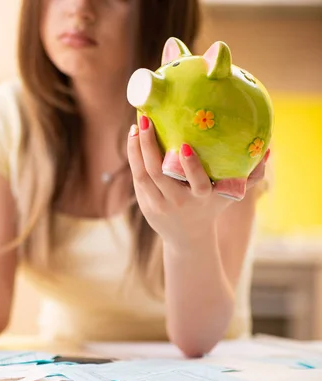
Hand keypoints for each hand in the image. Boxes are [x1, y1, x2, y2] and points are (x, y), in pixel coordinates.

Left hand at [126, 116, 267, 247]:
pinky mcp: (145, 204)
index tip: (185, 145)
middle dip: (149, 146)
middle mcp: (179, 202)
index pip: (197, 184)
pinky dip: (134, 158)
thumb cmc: (212, 207)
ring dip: (136, 149)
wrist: (188, 238)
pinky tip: (133, 139)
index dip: (191, 166)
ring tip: (136, 126)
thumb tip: (266, 149)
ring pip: (143, 175)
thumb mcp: (231, 195)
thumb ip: (251, 176)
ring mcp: (159, 204)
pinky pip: (137, 178)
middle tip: (146, 120)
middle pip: (159, 174)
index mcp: (202, 199)